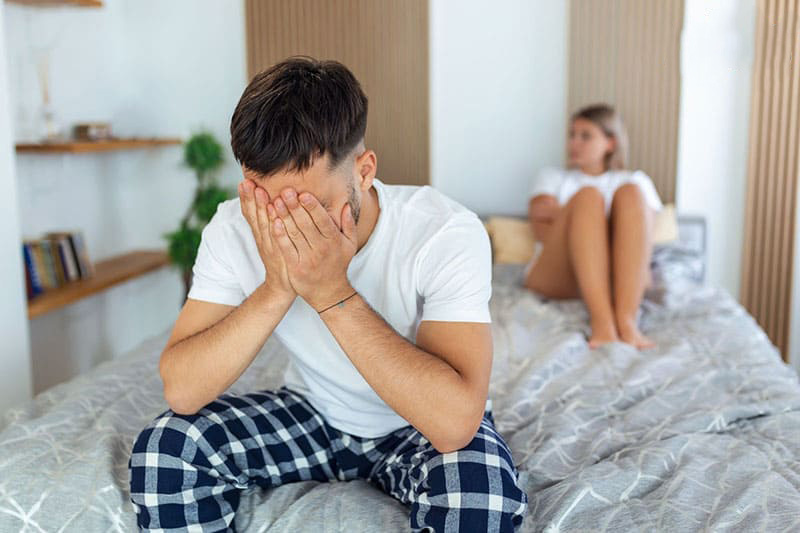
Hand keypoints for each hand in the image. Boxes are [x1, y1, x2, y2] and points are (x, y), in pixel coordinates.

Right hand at [238, 179, 294, 298]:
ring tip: (260, 192)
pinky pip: (278, 240)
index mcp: (260, 234)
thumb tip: (269, 202)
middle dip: (251, 199)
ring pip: (265, 225)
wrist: (282, 287)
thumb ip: (270, 222)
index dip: (246, 198)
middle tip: (248, 182)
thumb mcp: (272, 239)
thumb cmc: (280, 259)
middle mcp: (263, 239)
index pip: (250, 213)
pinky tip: (275, 218)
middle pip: (254, 216)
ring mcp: (271, 247)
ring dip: (261, 209)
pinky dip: (276, 229)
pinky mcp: (281, 255)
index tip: (244, 181)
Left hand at [269, 188, 357, 310]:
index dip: (312, 206)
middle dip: (295, 207)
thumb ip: (349, 224)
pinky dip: (280, 235)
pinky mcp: (295, 267)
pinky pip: (286, 248)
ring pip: (294, 234)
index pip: (322, 220)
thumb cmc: (338, 264)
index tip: (303, 194)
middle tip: (285, 191)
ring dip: (284, 216)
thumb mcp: (350, 245)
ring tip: (275, 201)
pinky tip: (273, 222)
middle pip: (306, 224)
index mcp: (334, 240)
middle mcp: (322, 249)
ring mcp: (308, 259)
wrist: (328, 292)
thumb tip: (346, 205)